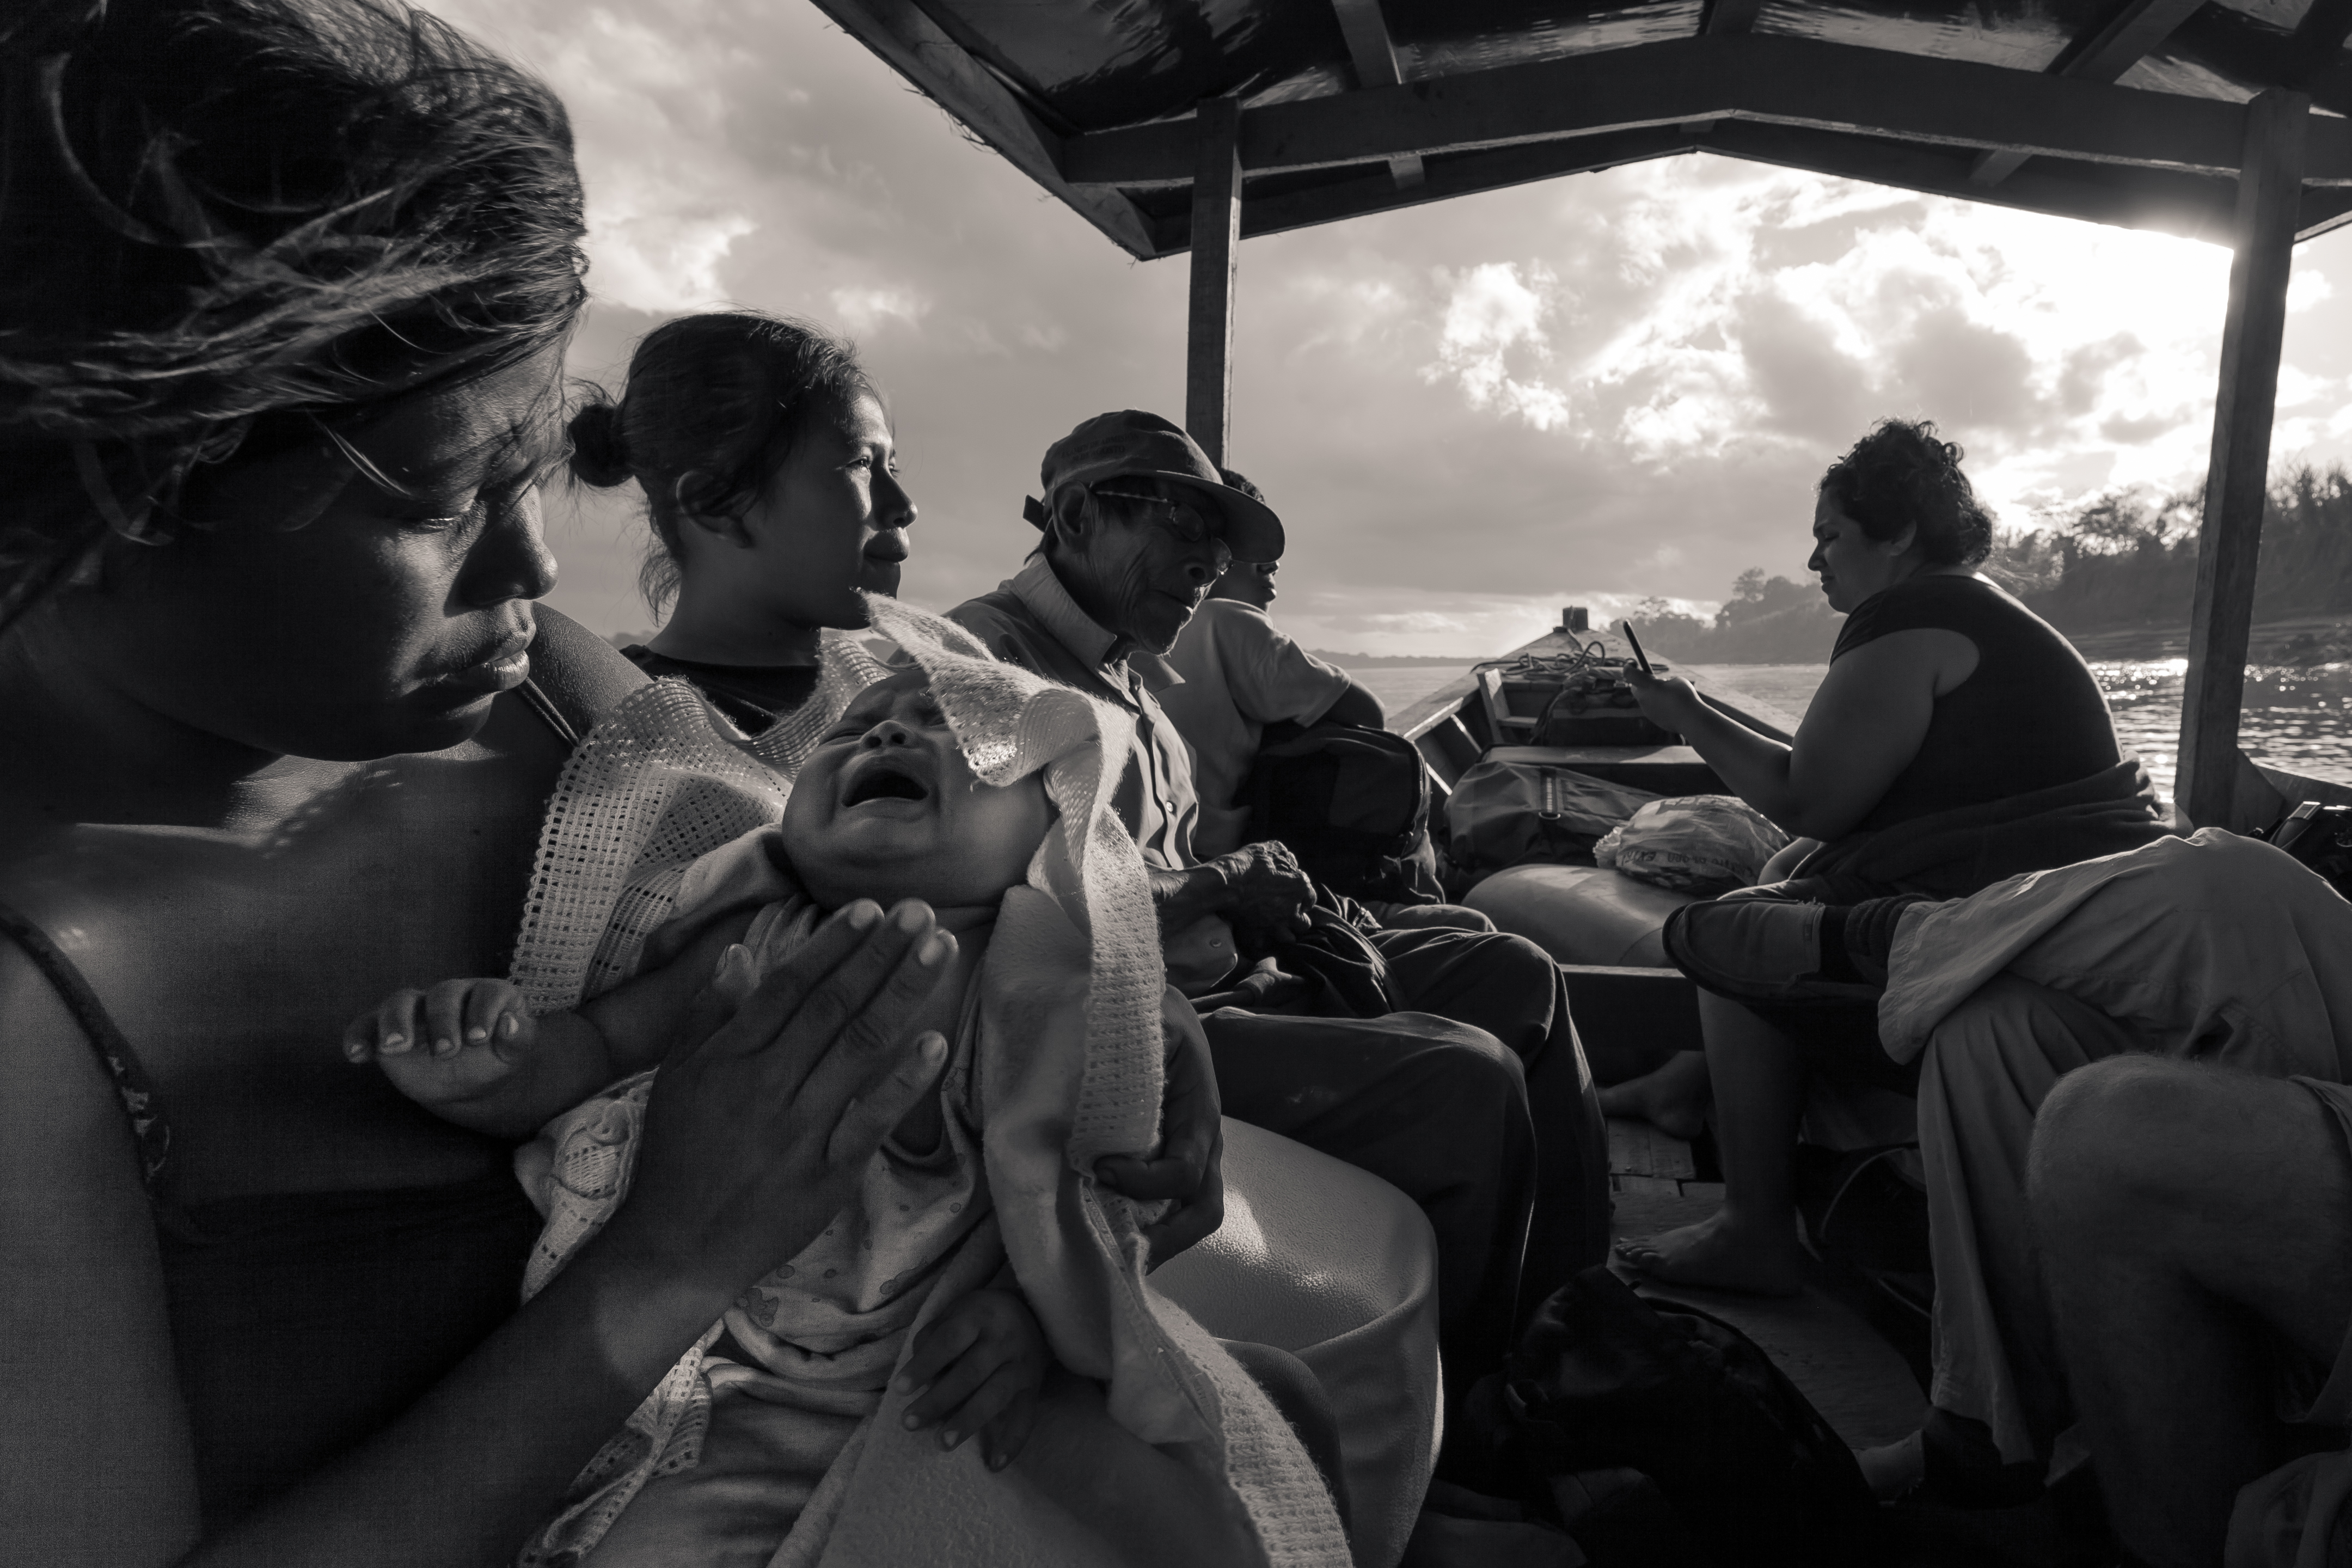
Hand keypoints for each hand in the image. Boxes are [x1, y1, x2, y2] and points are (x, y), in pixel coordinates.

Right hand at [344, 977, 536, 1108]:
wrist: (471, 1081)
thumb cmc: (496, 1058)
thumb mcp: (515, 1052)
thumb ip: (518, 1037)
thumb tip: (509, 1023)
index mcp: (487, 995)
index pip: (488, 992)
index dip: (483, 1012)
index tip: (479, 1039)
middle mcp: (450, 995)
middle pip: (442, 995)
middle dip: (442, 1021)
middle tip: (445, 1052)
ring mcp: (415, 1010)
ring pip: (400, 1002)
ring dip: (396, 1022)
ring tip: (395, 1048)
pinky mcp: (387, 1029)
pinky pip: (366, 1025)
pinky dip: (358, 1036)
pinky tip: (356, 1055)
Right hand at [601, 899, 954, 1297]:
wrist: (677, 1248)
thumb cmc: (678, 1156)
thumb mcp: (675, 1077)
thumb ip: (707, 1014)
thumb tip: (738, 953)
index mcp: (729, 1059)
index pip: (789, 988)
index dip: (832, 946)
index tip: (869, 908)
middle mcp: (767, 1087)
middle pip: (833, 1007)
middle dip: (880, 954)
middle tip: (921, 912)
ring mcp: (801, 1131)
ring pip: (858, 1049)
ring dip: (902, 994)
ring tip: (938, 950)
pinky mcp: (828, 1175)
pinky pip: (871, 1121)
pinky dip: (903, 1082)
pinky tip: (937, 1042)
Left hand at [894, 1286, 1046, 1470]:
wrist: (1031, 1314)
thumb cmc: (978, 1319)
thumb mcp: (954, 1313)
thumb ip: (932, 1339)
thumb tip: (919, 1376)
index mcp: (979, 1317)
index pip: (949, 1341)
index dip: (925, 1365)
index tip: (900, 1388)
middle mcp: (1004, 1340)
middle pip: (970, 1372)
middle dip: (938, 1400)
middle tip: (909, 1423)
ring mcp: (1022, 1365)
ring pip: (995, 1396)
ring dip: (968, 1421)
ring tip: (943, 1443)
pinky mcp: (1034, 1388)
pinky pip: (1026, 1418)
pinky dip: (1012, 1443)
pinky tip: (994, 1464)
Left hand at [1095, 988, 1224, 1268]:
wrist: (1159, 1010)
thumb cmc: (1152, 1015)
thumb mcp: (1151, 1019)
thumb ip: (1138, 1041)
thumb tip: (1109, 1070)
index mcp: (1200, 1113)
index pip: (1183, 1170)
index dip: (1144, 1181)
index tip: (1100, 1169)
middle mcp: (1203, 1144)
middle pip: (1203, 1210)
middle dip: (1168, 1239)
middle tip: (1124, 1252)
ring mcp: (1191, 1156)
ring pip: (1191, 1216)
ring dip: (1158, 1239)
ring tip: (1117, 1253)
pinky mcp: (1170, 1161)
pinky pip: (1169, 1205)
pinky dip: (1145, 1223)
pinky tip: (1109, 1229)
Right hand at [1217, 841, 1313, 945]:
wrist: (1225, 882)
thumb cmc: (1248, 864)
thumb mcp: (1269, 849)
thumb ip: (1284, 856)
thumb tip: (1290, 861)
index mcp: (1299, 887)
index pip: (1311, 898)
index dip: (1302, 898)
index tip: (1292, 897)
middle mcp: (1292, 909)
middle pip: (1304, 923)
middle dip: (1296, 919)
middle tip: (1285, 913)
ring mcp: (1277, 924)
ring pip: (1289, 938)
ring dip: (1283, 933)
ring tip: (1274, 927)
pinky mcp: (1260, 934)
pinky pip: (1265, 944)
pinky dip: (1261, 941)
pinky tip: (1256, 933)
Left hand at [1622, 665, 1701, 728]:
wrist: (1690, 720)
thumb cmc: (1685, 696)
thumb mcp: (1677, 680)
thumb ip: (1666, 681)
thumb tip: (1663, 685)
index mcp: (1649, 686)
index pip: (1629, 674)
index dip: (1629, 667)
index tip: (1632, 663)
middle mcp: (1644, 698)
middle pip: (1635, 687)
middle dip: (1641, 682)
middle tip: (1653, 680)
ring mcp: (1646, 710)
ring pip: (1643, 698)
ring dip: (1650, 694)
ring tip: (1666, 694)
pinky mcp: (1652, 718)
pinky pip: (1651, 708)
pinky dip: (1656, 704)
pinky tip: (1669, 705)